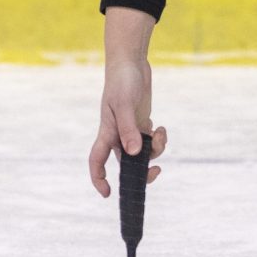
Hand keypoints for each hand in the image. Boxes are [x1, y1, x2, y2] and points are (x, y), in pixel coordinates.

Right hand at [89, 8, 167, 196]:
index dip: (99, 178)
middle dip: (140, 172)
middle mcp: (117, 135)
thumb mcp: (124, 103)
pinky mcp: (141, 123)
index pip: (97, 161)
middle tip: (155, 172)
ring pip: (142, 153)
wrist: (130, 62)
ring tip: (160, 134)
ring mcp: (130, 130)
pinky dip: (158, 139)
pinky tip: (160, 127)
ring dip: (155, 150)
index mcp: (107, 132)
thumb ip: (128, 128)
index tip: (108, 193)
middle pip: (125, 164)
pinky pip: (150, 141)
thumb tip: (134, 153)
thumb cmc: (122, 80)